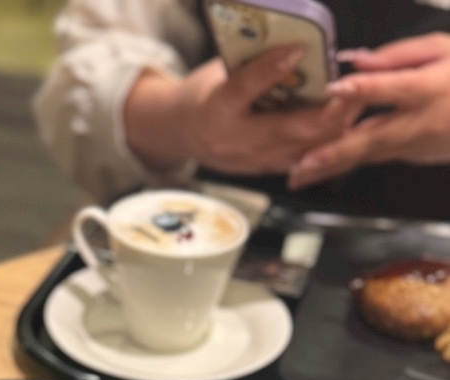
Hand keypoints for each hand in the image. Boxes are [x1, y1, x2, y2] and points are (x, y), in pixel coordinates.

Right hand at [124, 45, 359, 176]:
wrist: (186, 133)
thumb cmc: (208, 94)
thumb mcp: (220, 71)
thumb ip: (254, 63)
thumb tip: (294, 45)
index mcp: (216, 109)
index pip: (244, 87)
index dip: (272, 67)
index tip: (299, 48)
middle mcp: (233, 140)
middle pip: (287, 128)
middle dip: (326, 110)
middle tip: (354, 89)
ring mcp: (250, 160)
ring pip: (301, 148)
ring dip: (333, 128)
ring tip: (357, 104)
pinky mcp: (264, 170)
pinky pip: (301, 159)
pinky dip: (324, 142)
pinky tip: (343, 126)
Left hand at [288, 33, 449, 188]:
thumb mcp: (442, 49)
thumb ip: (397, 56)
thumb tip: (355, 60)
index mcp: (429, 87)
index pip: (392, 87)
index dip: (363, 88)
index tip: (336, 89)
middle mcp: (419, 122)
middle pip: (371, 138)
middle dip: (334, 152)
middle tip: (303, 164)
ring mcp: (414, 145)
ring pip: (367, 156)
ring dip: (332, 166)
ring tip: (300, 175)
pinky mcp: (411, 156)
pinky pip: (372, 157)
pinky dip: (345, 163)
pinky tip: (319, 169)